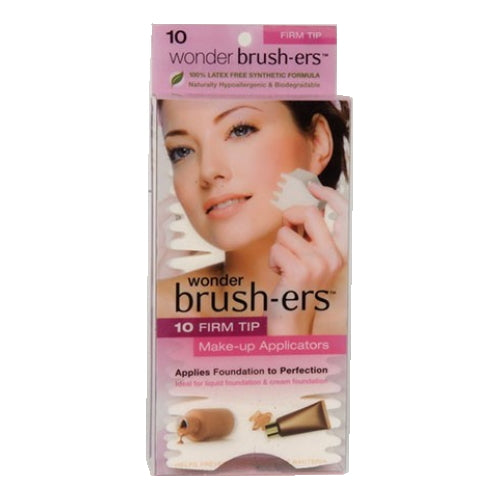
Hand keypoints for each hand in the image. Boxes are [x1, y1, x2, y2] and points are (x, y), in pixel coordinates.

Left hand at [267, 183, 347, 334]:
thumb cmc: (297, 288)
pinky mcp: (301, 271)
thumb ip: (311, 238)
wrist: (292, 321)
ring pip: (285, 234)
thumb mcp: (311, 261)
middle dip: (290, 217)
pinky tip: (280, 276)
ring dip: (278, 249)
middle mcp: (334, 257)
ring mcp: (319, 264)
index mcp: (340, 252)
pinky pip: (276, 249)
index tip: (312, 187)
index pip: (344, 214)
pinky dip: (272, 261)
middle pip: (309, 213)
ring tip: (284, 266)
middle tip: (287, 230)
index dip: (330, 195)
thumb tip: (300, 210)